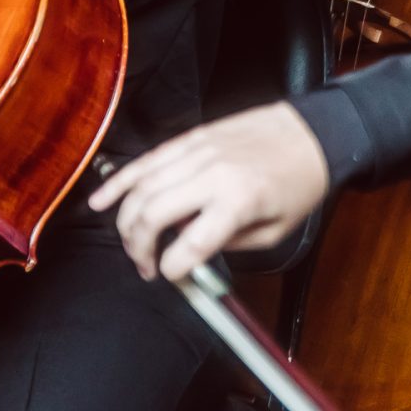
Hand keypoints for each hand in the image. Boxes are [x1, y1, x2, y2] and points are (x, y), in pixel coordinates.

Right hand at [89, 103, 330, 281]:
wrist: (310, 133)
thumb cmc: (298, 184)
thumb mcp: (276, 232)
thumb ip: (229, 245)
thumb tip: (191, 255)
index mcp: (238, 201)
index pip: (189, 244)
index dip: (172, 269)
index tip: (170, 278)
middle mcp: (211, 174)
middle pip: (153, 214)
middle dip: (139, 247)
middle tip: (145, 266)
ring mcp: (196, 151)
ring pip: (142, 187)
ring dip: (126, 220)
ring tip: (129, 244)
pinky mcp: (189, 138)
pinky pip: (145, 160)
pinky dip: (119, 182)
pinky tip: (100, 201)